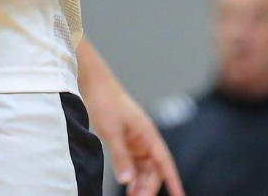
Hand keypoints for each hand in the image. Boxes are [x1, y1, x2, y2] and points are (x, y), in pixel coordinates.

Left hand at [82, 70, 183, 195]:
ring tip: (132, 195)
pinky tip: (127, 186)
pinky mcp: (125, 141)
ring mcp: (135, 140)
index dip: (174, 180)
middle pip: (154, 169)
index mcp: (148, 134)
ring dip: (140, 182)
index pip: (165, 162)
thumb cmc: (106, 102)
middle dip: (149, 186)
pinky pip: (132, 163)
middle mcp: (145, 138)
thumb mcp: (112, 132)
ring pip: (144, 168)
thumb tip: (127, 181)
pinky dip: (131, 175)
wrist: (93, 84)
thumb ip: (121, 157)